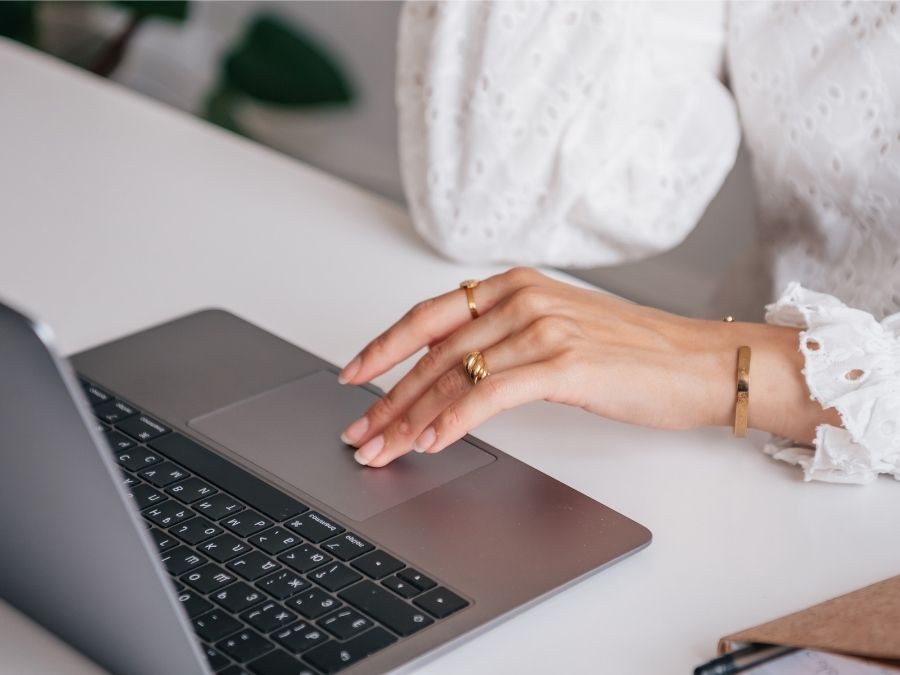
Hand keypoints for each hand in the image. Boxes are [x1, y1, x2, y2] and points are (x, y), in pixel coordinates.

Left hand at [338, 267, 837, 466]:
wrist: (700, 363)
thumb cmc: (634, 353)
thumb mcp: (557, 329)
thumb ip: (505, 339)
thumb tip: (452, 376)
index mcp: (515, 285)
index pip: (430, 316)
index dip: (384, 347)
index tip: (353, 375)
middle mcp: (523, 297)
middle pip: (434, 351)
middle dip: (388, 397)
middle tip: (360, 432)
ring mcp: (543, 327)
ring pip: (455, 375)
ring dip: (410, 418)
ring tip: (383, 450)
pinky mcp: (565, 362)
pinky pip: (492, 394)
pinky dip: (454, 420)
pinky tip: (431, 442)